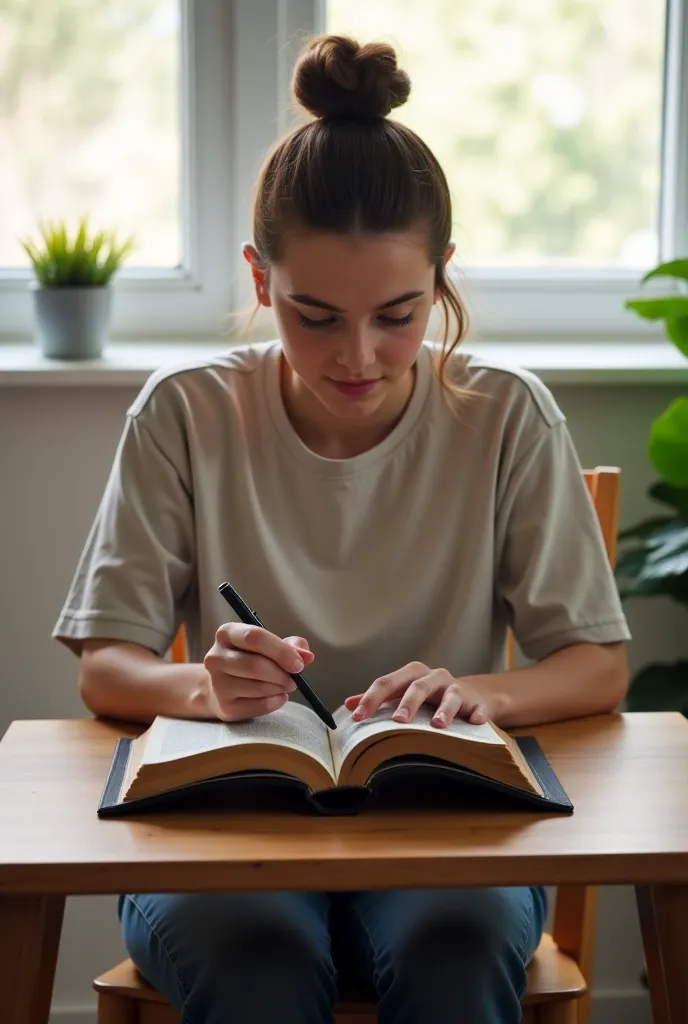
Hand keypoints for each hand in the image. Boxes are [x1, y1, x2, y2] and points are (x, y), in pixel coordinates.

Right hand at [202, 623, 313, 721]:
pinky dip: (276, 702)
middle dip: (282, 674)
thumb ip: (292, 646)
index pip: (255, 637)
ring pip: (259, 687)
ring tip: (284, 686)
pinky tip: (277, 697)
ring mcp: (217, 683)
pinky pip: (259, 706)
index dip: (281, 651)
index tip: (298, 664)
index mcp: (227, 633)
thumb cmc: (250, 659)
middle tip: (293, 679)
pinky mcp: (224, 706)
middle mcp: (216, 657)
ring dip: (280, 688)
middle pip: (256, 665)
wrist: (221, 687)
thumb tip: (307, 656)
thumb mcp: (269, 645)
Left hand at [344, 662, 492, 727]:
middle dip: (407, 703)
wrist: (469, 696)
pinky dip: (477, 714)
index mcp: (412, 674)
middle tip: (397, 721)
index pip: (387, 683)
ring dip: (444, 709)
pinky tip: (476, 721)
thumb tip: (348, 705)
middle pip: (418, 686)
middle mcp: (434, 677)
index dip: (372, 699)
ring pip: (450, 695)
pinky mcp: (477, 702)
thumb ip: (378, 699)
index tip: (357, 717)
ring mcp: (457, 688)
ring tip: (438, 724)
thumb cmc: (429, 697)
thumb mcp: (403, 693)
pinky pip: (478, 707)